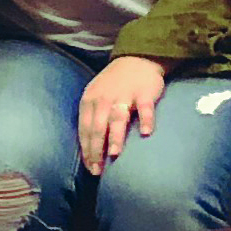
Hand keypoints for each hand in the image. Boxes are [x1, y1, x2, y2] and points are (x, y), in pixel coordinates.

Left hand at [79, 55, 167, 169]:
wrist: (136, 60)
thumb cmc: (114, 86)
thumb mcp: (96, 98)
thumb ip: (93, 119)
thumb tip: (90, 148)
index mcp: (89, 101)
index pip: (84, 129)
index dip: (86, 150)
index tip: (90, 168)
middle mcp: (103, 99)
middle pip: (97, 127)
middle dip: (96, 149)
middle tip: (99, 169)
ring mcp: (123, 95)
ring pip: (117, 118)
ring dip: (115, 137)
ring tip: (114, 154)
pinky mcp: (143, 93)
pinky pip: (144, 108)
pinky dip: (145, 120)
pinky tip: (146, 133)